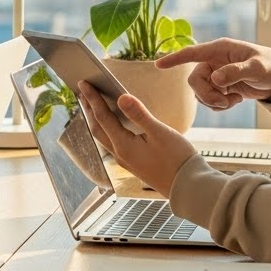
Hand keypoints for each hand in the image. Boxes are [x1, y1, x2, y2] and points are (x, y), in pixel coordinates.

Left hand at [78, 81, 195, 194]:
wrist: (188, 187)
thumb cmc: (177, 160)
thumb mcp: (160, 133)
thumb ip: (140, 114)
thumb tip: (121, 97)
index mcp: (124, 145)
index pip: (102, 117)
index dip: (93, 98)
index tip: (84, 82)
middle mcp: (120, 154)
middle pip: (97, 128)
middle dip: (88, 108)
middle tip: (82, 91)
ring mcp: (126, 160)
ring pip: (103, 136)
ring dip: (95, 119)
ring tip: (92, 105)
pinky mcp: (133, 163)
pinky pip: (112, 142)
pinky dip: (107, 128)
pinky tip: (113, 123)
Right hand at [156, 38, 270, 109]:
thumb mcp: (257, 68)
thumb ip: (236, 72)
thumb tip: (215, 79)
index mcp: (220, 49)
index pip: (192, 53)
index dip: (174, 59)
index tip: (158, 65)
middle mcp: (214, 60)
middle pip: (194, 81)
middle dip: (206, 95)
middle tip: (224, 102)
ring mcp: (215, 74)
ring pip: (200, 92)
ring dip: (214, 101)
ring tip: (234, 100)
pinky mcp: (220, 86)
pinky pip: (209, 99)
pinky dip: (219, 105)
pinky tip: (235, 100)